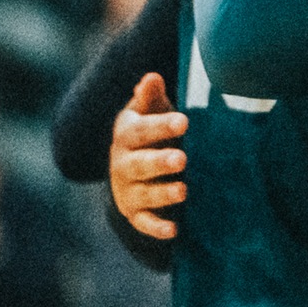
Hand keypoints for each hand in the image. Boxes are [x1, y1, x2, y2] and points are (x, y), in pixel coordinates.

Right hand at [109, 74, 188, 238]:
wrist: (129, 167)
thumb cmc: (149, 132)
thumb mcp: (149, 111)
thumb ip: (150, 97)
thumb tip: (151, 77)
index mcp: (126, 135)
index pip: (140, 130)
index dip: (161, 125)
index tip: (185, 121)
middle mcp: (122, 163)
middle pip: (139, 164)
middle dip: (160, 162)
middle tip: (182, 159)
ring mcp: (127, 189)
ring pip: (143, 193)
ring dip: (162, 193)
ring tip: (183, 190)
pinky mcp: (134, 212)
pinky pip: (143, 222)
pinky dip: (156, 227)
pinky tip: (174, 230)